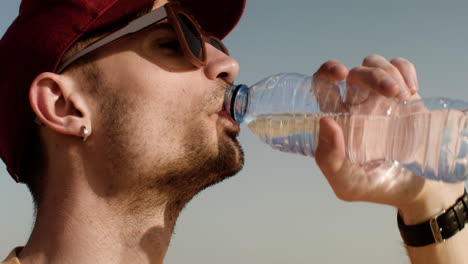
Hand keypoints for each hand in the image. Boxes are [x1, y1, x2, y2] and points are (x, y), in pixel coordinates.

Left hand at [313, 55, 464, 224]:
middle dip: (369, 74)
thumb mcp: (347, 183)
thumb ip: (329, 160)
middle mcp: (354, 105)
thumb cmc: (374, 187)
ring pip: (375, 66)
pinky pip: (400, 68)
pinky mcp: (404, 96)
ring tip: (402, 97)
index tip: (339, 74)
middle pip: (354, 72)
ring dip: (388, 74)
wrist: (414, 191)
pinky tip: (411, 91)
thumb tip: (324, 122)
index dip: (325, 73)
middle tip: (388, 91)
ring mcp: (379, 98)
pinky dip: (405, 71)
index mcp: (336, 120)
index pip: (321, 86)